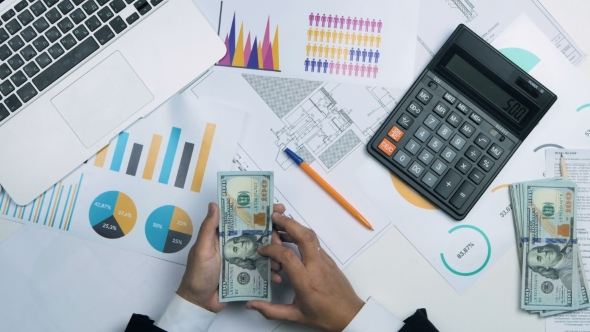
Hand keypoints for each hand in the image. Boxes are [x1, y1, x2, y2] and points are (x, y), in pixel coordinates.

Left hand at [177, 203, 284, 312]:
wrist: (199, 303)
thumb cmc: (196, 275)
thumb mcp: (201, 249)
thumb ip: (208, 228)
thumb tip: (213, 205)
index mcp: (223, 235)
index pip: (243, 218)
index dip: (259, 212)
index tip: (276, 208)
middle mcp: (234, 245)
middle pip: (257, 234)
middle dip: (272, 236)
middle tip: (280, 241)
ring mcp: (241, 259)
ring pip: (263, 251)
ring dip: (274, 255)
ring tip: (279, 262)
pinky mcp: (245, 273)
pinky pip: (261, 269)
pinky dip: (270, 272)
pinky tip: (276, 276)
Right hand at [246, 213, 364, 331]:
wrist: (351, 315)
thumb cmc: (324, 317)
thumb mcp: (296, 316)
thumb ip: (272, 311)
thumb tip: (252, 305)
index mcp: (306, 281)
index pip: (287, 256)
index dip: (272, 249)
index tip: (262, 251)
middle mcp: (316, 267)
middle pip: (304, 236)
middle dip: (288, 223)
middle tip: (273, 217)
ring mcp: (324, 261)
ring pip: (311, 236)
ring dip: (295, 226)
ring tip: (279, 225)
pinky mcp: (329, 260)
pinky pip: (314, 243)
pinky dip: (302, 235)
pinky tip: (292, 238)